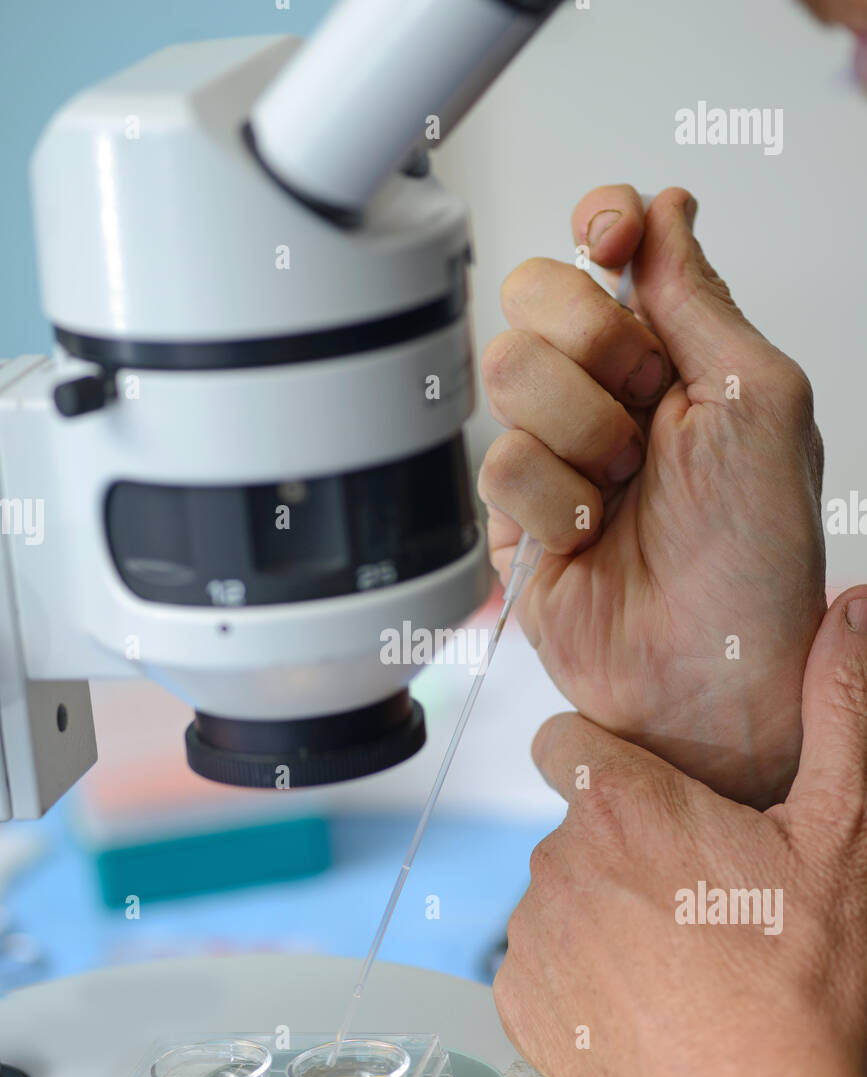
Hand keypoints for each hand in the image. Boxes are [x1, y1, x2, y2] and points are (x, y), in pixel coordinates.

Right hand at [478, 185, 826, 807]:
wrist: (712, 677)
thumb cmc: (758, 557)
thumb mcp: (762, 401)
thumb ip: (698, 297)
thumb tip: (664, 210)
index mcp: (677, 354)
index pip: (608, 249)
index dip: (599, 228)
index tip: (613, 239)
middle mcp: (612, 396)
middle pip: (535, 297)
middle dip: (594, 350)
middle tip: (645, 411)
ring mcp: (559, 454)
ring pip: (507, 373)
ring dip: (580, 435)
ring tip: (624, 493)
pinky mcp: (516, 517)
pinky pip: (496, 464)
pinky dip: (553, 503)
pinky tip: (591, 537)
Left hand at [494, 588, 866, 1076]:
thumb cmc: (804, 992)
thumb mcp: (842, 835)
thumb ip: (840, 709)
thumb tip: (852, 610)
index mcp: (620, 807)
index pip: (565, 740)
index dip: (604, 758)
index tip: (648, 794)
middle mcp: (555, 864)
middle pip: (571, 825)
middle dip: (620, 846)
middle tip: (698, 896)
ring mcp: (532, 941)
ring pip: (556, 895)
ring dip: (600, 912)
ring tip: (678, 960)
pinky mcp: (519, 1008)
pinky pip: (539, 965)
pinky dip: (578, 976)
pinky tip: (644, 1007)